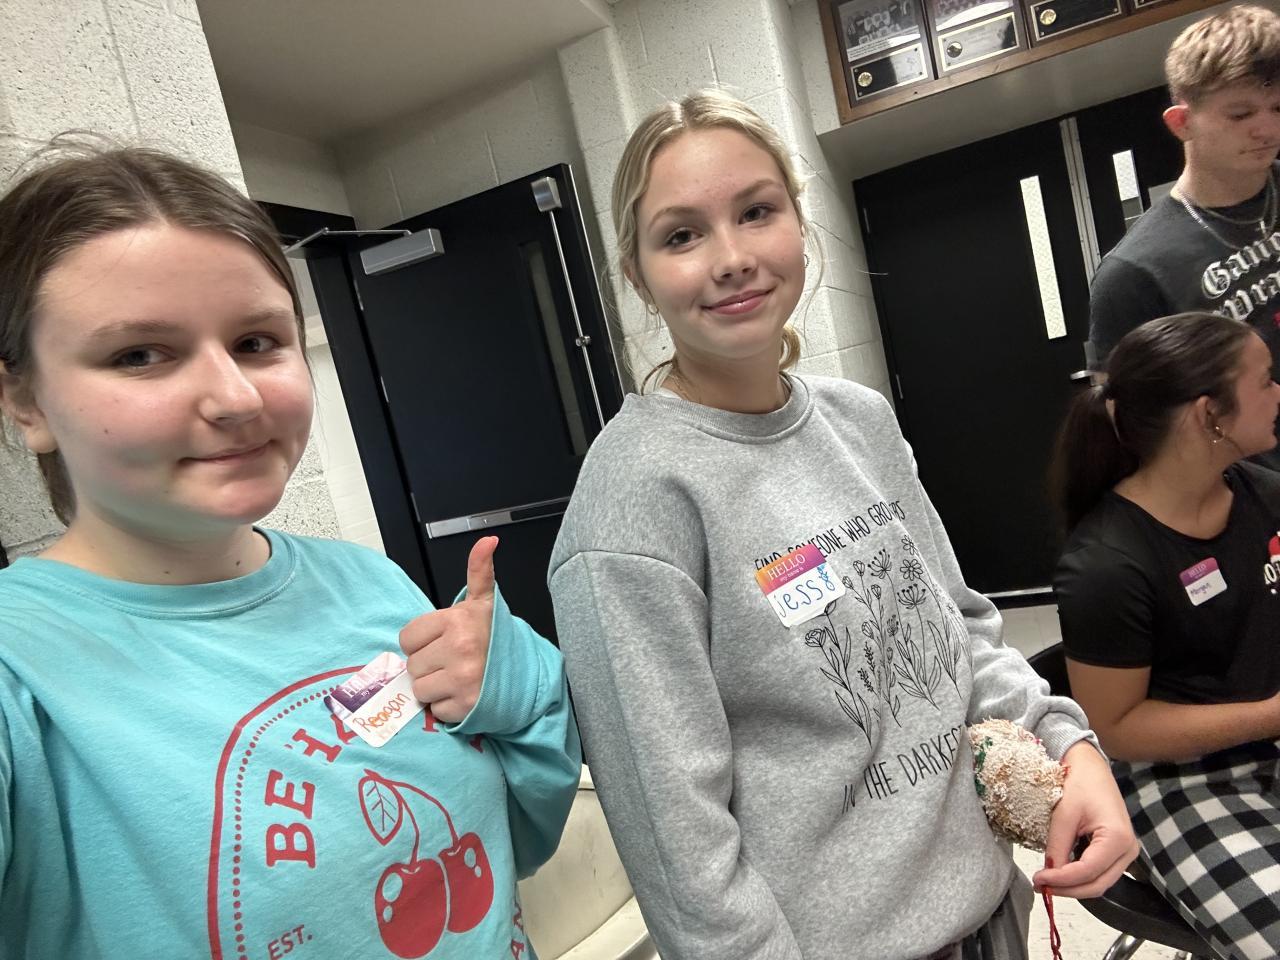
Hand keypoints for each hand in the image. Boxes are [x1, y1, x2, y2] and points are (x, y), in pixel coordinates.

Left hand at [399, 536, 497, 723]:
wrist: (528, 676)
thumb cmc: (496, 640)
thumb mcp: (484, 603)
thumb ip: (478, 571)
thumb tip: (488, 540)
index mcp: (458, 621)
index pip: (407, 638)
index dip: (422, 642)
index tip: (443, 642)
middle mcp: (460, 649)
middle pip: (412, 665)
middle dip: (428, 665)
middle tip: (452, 661)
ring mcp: (462, 680)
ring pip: (420, 689)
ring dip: (434, 688)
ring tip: (456, 678)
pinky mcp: (465, 707)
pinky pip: (435, 710)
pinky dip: (446, 707)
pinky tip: (462, 695)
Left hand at [1033, 740, 1139, 897]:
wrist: (1091, 768)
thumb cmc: (1080, 784)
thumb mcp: (1064, 815)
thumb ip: (1057, 847)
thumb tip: (1049, 876)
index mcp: (1118, 839)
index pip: (1088, 871)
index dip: (1061, 880)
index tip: (1038, 879)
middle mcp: (1128, 851)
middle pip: (1097, 884)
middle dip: (1068, 889)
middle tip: (1040, 887)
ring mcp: (1126, 853)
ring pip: (1099, 882)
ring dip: (1073, 886)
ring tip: (1047, 881)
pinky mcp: (1117, 852)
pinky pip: (1099, 873)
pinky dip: (1079, 877)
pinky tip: (1060, 873)